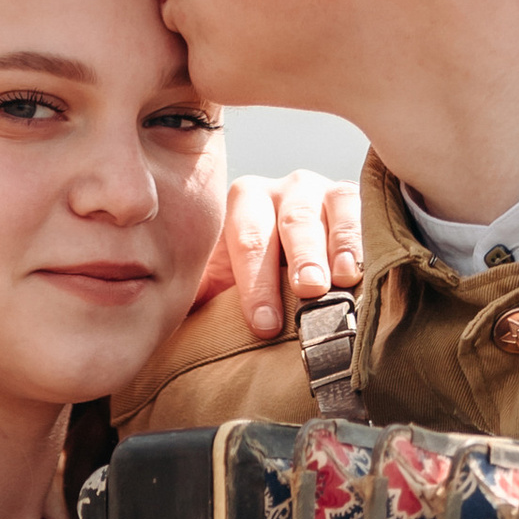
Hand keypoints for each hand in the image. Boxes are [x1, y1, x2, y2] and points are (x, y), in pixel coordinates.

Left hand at [197, 169, 364, 339]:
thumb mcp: (223, 289)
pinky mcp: (358, 201)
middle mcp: (284, 190)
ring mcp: (324, 191)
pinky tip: (365, 268)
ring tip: (339, 279)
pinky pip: (365, 212)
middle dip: (298, 258)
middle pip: (292, 222)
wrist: (302, 272)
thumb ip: (197, 299)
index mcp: (243, 204)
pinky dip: (365, 240)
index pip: (248, 238)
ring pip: (331, 212)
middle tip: (307, 290)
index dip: (255, 281)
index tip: (264, 325)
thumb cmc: (257, 287)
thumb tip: (153, 328)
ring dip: (336, 247)